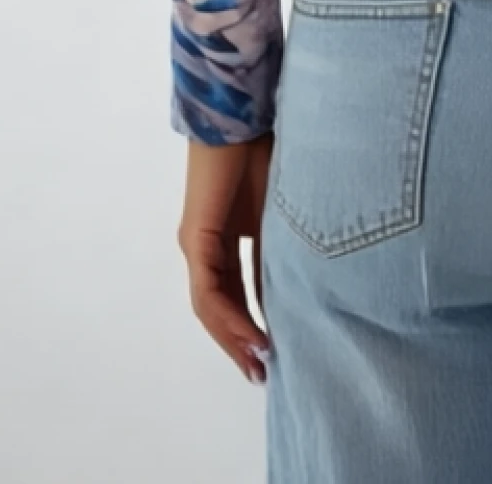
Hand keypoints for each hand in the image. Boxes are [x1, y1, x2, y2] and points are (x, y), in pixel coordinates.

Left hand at [178, 133, 274, 383]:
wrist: (242, 117)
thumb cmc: (264, 150)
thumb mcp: (279, 212)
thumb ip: (278, 249)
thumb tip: (295, 288)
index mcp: (223, 239)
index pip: (234, 294)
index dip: (251, 325)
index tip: (276, 351)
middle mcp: (203, 247)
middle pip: (217, 309)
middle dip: (239, 344)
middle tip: (263, 374)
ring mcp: (197, 245)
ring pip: (210, 307)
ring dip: (234, 338)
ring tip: (260, 363)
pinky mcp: (196, 240)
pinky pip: (210, 292)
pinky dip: (230, 317)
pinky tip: (252, 333)